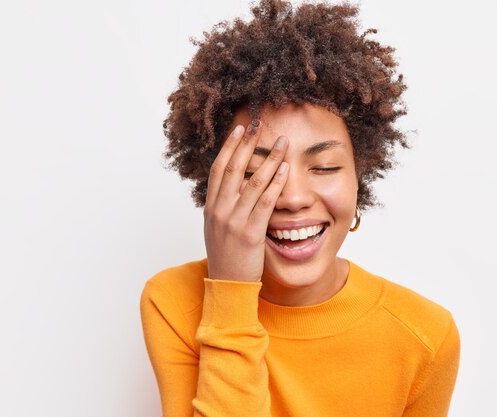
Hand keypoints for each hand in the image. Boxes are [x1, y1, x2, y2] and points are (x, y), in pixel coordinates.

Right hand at [203, 121, 289, 281]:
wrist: (227, 286)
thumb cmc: (227, 258)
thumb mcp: (218, 229)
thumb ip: (224, 208)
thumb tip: (233, 189)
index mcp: (211, 207)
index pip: (218, 169)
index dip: (229, 147)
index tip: (239, 129)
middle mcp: (219, 210)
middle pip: (234, 168)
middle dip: (247, 143)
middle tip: (259, 123)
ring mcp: (234, 220)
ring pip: (252, 181)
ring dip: (269, 158)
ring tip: (281, 142)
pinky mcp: (250, 232)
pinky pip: (265, 202)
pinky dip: (276, 183)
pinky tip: (285, 169)